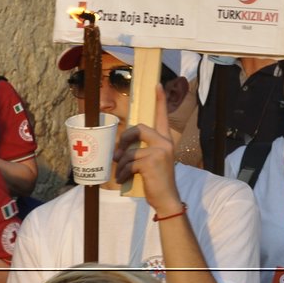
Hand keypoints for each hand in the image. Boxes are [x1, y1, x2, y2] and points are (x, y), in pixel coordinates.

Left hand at [114, 91, 180, 215]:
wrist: (166, 198)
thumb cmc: (156, 180)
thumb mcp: (150, 162)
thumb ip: (139, 151)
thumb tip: (118, 151)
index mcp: (165, 140)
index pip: (162, 116)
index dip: (160, 100)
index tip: (157, 84)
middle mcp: (165, 142)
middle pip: (138, 128)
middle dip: (124, 140)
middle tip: (117, 154)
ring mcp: (160, 151)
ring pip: (130, 151)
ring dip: (122, 166)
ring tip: (123, 174)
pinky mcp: (152, 161)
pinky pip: (129, 163)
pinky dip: (123, 174)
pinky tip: (124, 180)